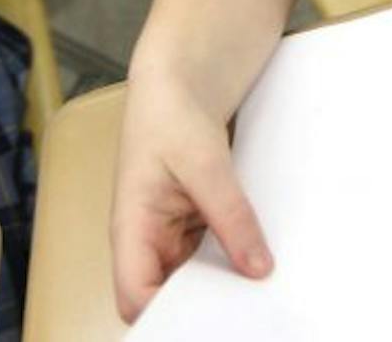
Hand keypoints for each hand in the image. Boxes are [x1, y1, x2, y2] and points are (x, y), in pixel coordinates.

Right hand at [111, 73, 271, 321]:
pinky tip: (260, 260)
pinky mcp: (195, 222)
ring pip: (195, 280)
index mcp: (132, 226)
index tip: (212, 321)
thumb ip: (231, 216)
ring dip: (223, 284)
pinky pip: (214, 255)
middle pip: (167, 296)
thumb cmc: (169, 108)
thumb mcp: (205, 163)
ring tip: (259, 288)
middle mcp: (148, 236)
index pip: (135, 297)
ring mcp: (172, 231)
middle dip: (203, 306)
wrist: (180, 74)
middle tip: (247, 308)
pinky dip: (235, 261)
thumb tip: (257, 267)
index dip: (165, 318)